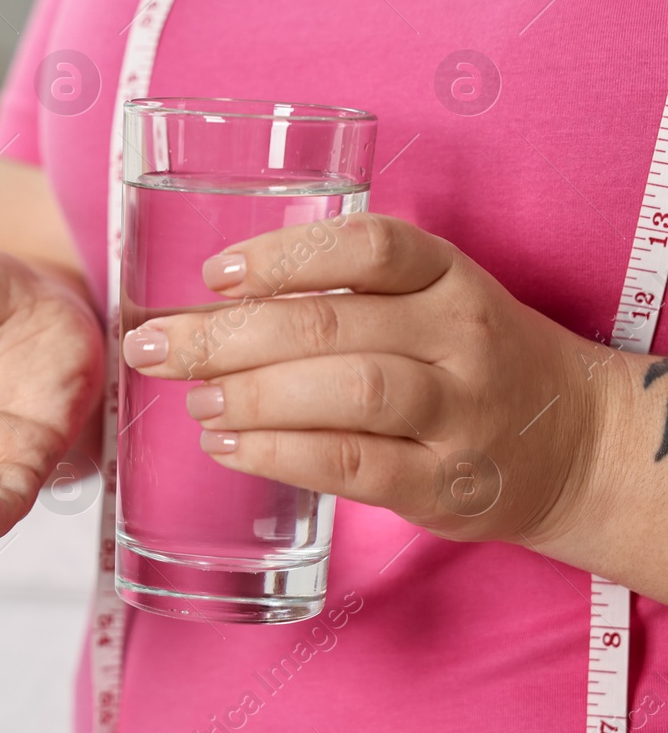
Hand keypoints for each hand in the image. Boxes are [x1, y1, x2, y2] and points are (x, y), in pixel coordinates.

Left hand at [122, 213, 623, 549]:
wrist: (577, 444)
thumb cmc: (465, 360)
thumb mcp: (427, 301)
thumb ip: (340, 294)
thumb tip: (205, 309)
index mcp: (446, 277)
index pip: (367, 247)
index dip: (283, 256)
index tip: (213, 274)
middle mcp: (458, 336)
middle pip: (332, 325)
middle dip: (227, 337)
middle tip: (156, 347)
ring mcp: (459, 413)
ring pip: (348, 393)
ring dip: (254, 397)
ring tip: (195, 401)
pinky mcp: (446, 485)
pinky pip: (354, 465)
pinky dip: (280, 456)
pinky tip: (229, 449)